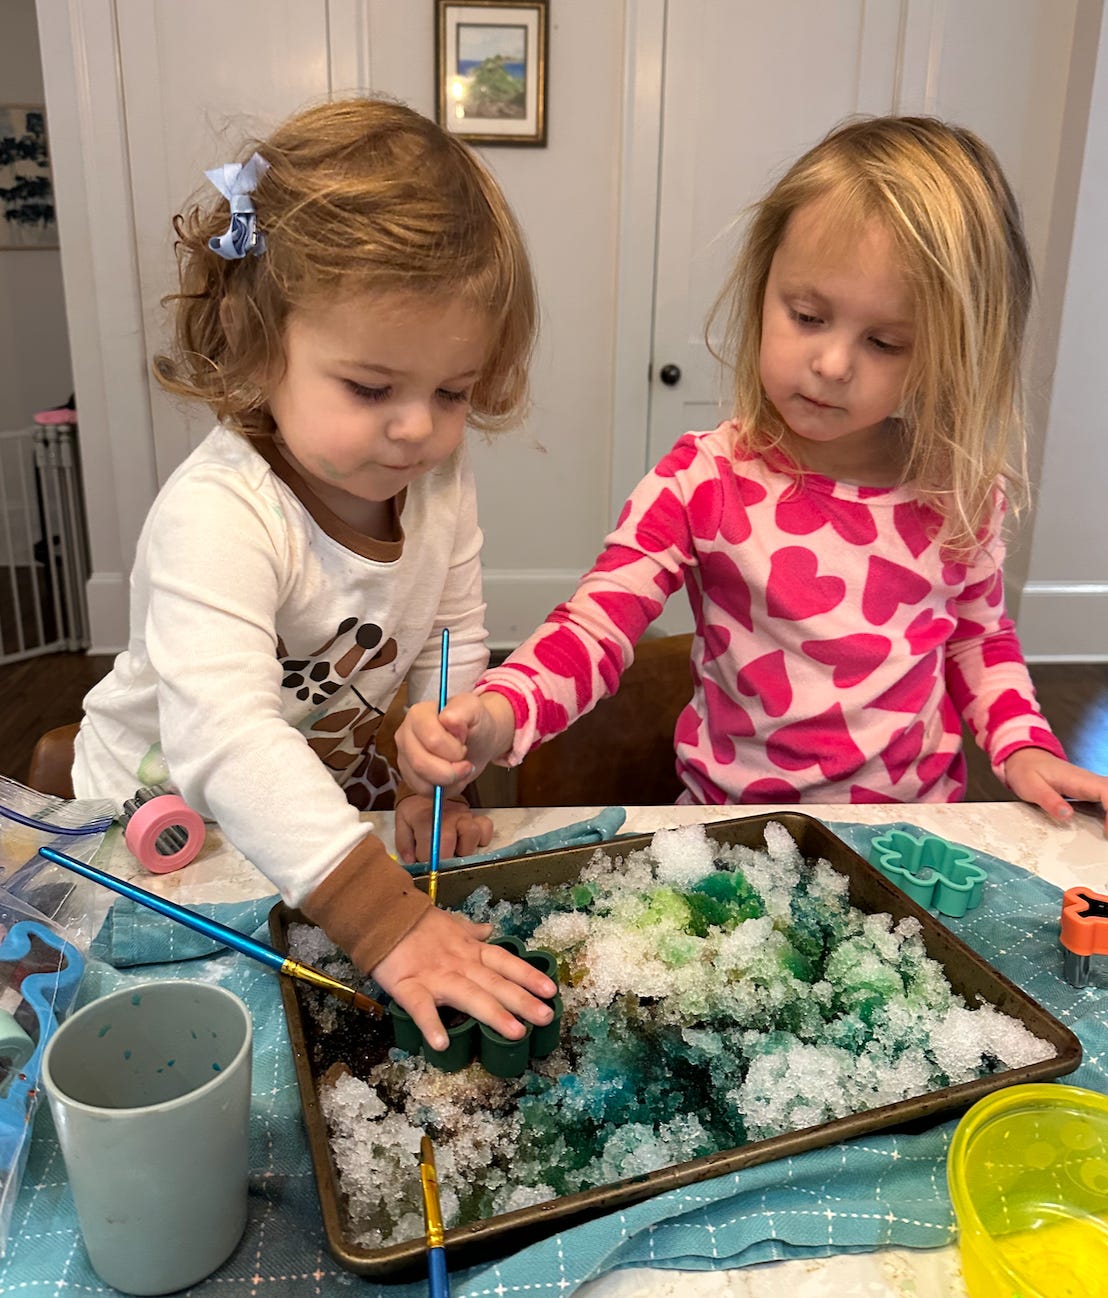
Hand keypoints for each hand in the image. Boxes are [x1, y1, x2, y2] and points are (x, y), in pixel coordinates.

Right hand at [372, 906, 556, 1050]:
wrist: (382, 916)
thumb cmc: (417, 924)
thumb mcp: (450, 923)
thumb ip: (471, 931)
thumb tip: (490, 930)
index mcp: (470, 951)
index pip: (505, 962)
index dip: (528, 975)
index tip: (551, 990)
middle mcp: (459, 965)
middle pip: (495, 983)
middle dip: (522, 1000)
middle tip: (547, 1017)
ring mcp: (436, 977)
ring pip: (469, 996)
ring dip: (494, 1014)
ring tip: (516, 1033)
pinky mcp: (408, 987)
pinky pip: (420, 1008)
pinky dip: (430, 1024)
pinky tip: (441, 1044)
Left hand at [394, 792, 492, 864]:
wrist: (431, 790)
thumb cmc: (417, 811)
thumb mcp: (403, 822)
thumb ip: (404, 843)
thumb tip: (410, 860)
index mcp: (426, 820)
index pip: (430, 849)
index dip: (428, 861)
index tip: (424, 861)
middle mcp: (447, 817)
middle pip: (450, 843)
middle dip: (445, 858)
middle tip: (440, 859)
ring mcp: (464, 816)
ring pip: (472, 835)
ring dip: (464, 849)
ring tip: (455, 850)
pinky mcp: (476, 816)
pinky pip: (486, 828)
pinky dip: (481, 838)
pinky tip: (469, 842)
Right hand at [396, 691, 515, 795]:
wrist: (477, 739)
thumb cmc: (474, 723)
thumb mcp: (475, 710)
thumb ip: (463, 710)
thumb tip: (448, 719)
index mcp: (418, 714)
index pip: (432, 740)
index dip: (453, 749)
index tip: (464, 745)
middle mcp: (405, 735)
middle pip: (421, 763)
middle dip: (451, 770)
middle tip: (466, 763)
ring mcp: (405, 756)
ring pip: (421, 781)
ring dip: (449, 781)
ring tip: (461, 769)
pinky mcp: (409, 775)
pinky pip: (423, 791)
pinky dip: (444, 790)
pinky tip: (453, 778)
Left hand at [1004, 747, 1107, 831]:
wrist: (1024, 758)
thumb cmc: (1027, 771)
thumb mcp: (1031, 787)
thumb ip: (1049, 800)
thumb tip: (1067, 815)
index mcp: (1079, 780)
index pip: (1106, 791)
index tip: (1107, 831)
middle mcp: (1089, 781)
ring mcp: (1091, 786)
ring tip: (1107, 834)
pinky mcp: (1088, 791)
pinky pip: (1107, 800)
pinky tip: (1105, 827)